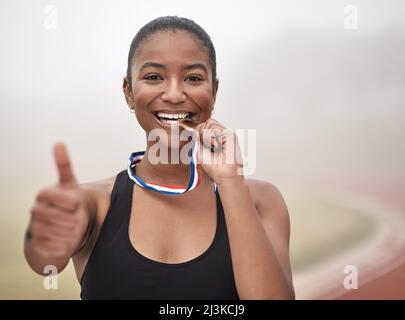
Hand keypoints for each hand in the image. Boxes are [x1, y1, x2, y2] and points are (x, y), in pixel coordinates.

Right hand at [27, 143, 88, 257]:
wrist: (59, 228)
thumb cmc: (67, 203)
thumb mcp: (68, 184)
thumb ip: (63, 164)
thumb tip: (58, 142)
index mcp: (45, 194)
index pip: (67, 200)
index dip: (74, 203)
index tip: (76, 204)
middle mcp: (37, 210)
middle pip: (67, 218)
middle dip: (76, 220)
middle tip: (75, 218)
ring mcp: (35, 228)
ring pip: (63, 233)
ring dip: (73, 232)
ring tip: (71, 228)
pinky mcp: (37, 245)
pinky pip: (58, 247)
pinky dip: (67, 244)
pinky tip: (66, 239)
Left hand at [194, 118, 243, 184]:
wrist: (224, 175)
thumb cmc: (215, 167)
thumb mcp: (200, 151)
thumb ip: (197, 138)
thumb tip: (194, 129)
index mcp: (215, 138)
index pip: (204, 125)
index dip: (199, 131)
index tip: (198, 142)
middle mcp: (221, 135)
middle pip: (207, 122)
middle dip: (202, 133)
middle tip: (206, 145)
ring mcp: (227, 134)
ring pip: (210, 123)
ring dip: (206, 136)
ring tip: (212, 147)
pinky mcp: (231, 135)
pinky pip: (215, 128)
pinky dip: (211, 138)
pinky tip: (216, 146)